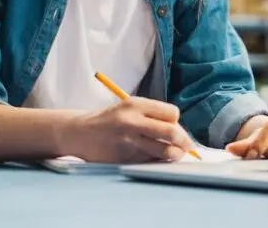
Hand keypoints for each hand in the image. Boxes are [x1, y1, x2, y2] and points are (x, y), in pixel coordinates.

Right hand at [65, 97, 196, 163]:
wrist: (80, 133)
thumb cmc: (110, 120)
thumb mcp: (128, 107)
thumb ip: (152, 115)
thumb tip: (180, 132)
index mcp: (135, 105)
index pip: (172, 113)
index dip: (176, 121)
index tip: (173, 126)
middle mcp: (132, 122)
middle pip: (172, 132)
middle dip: (184, 141)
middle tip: (187, 146)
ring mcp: (129, 142)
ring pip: (165, 151)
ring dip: (175, 155)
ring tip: (174, 154)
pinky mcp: (126, 159)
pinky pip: (152, 162)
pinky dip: (159, 161)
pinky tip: (155, 158)